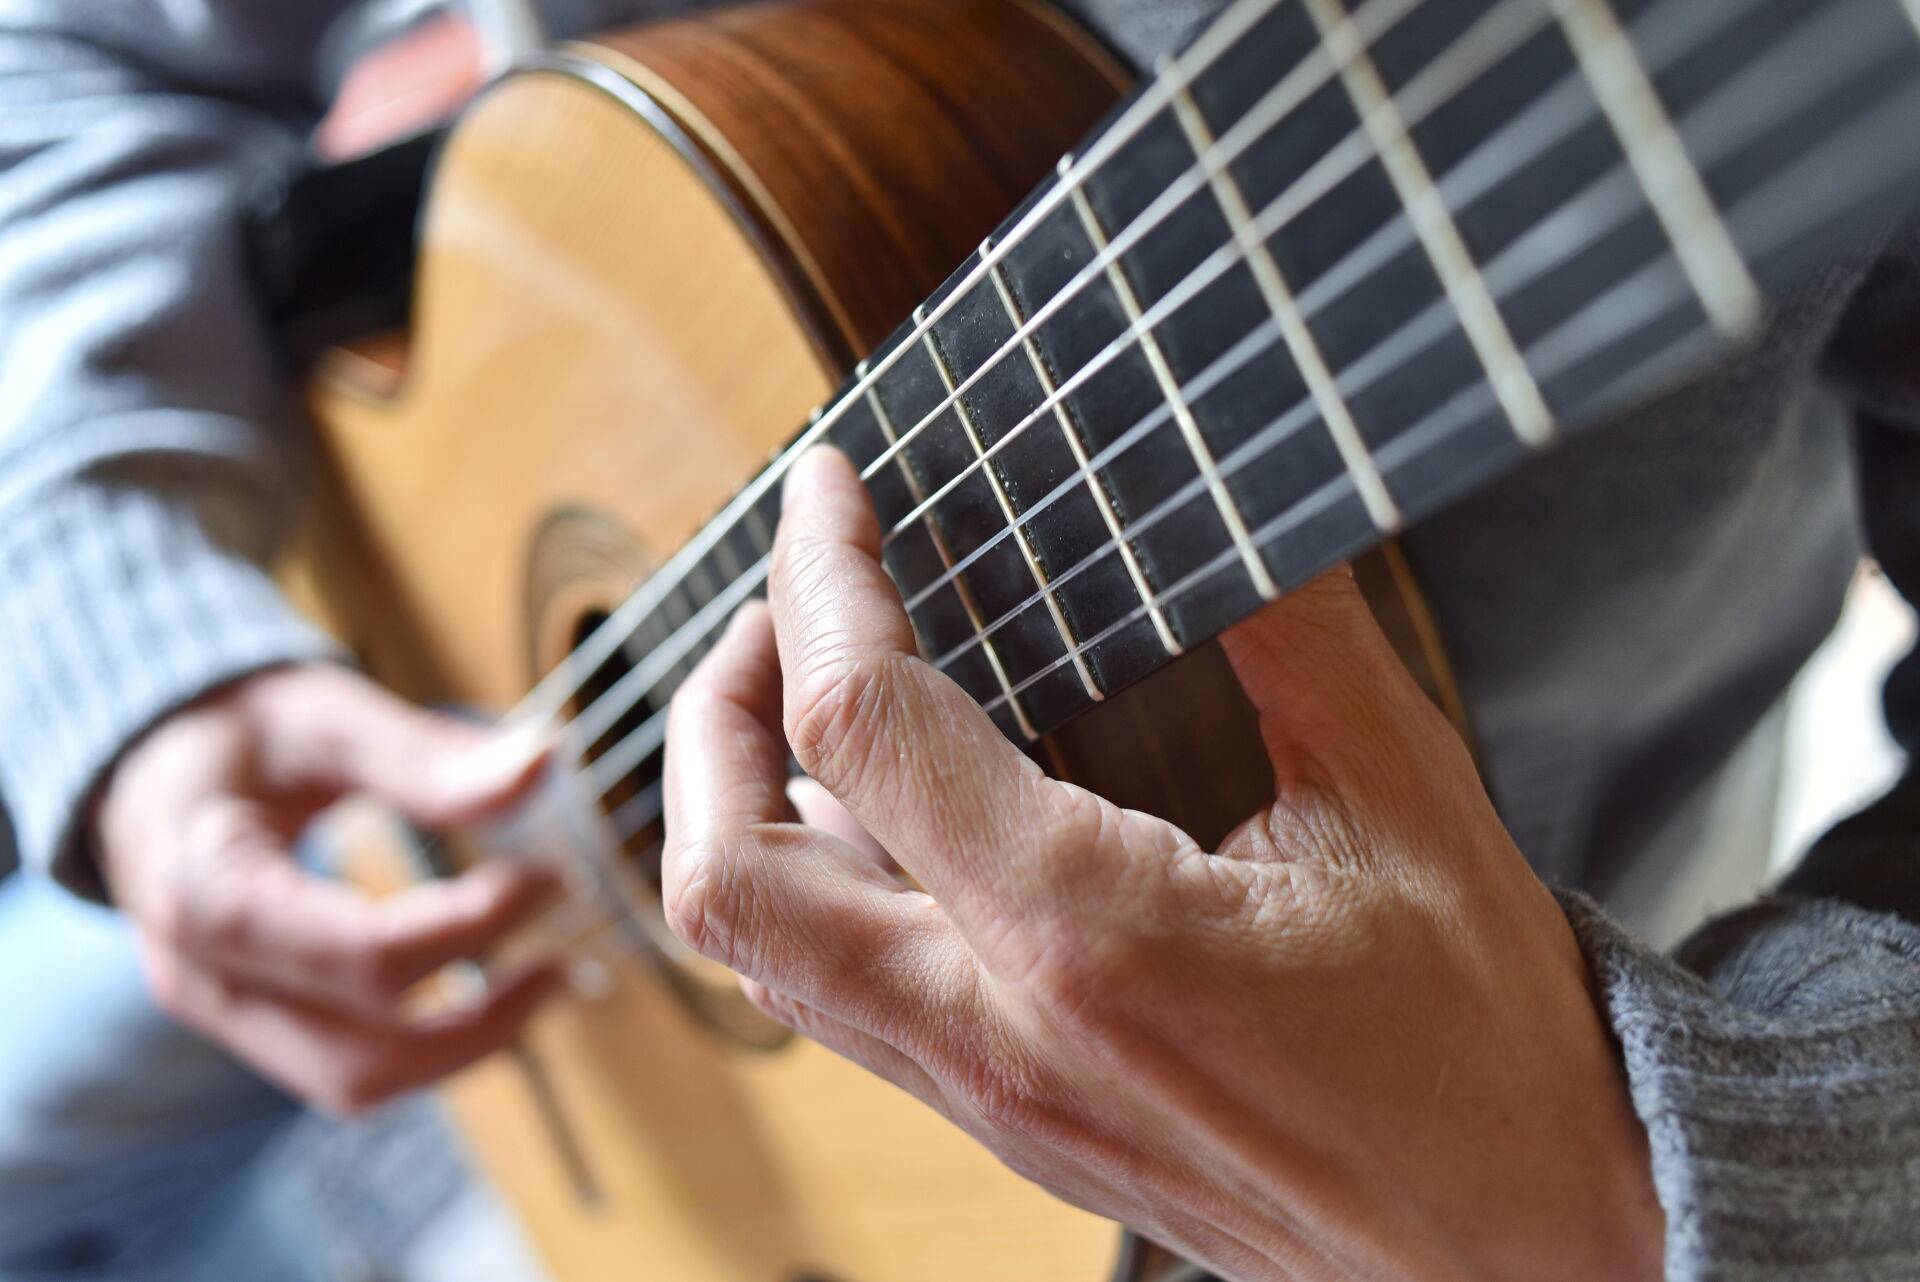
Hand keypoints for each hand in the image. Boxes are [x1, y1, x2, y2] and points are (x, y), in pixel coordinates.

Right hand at [94, 663, 561, 1114]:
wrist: (151, 762)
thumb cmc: (236, 728)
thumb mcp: (324, 715)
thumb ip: (425, 755)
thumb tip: (545, 763)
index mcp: (206, 893)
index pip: (366, 956)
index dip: (477, 928)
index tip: (555, 877)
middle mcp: (202, 980)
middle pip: (363, 1055)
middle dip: (486, 1021)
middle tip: (573, 963)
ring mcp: (222, 1015)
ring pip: (357, 1082)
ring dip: (467, 1049)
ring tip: (549, 982)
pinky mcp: (254, 1024)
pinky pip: (347, 1065)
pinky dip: (431, 1044)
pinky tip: (496, 991)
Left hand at [662, 449, 1662, 1280]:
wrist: (1530, 1254)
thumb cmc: (1490, 1052)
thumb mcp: (1408, 802)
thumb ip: (1294, 633)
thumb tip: (1224, 496)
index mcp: (1089, 935)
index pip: (860, 723)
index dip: (820, 579)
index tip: (829, 493)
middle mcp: (1001, 1033)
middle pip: (729, 875)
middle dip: (709, 717)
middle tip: (776, 617)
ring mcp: (993, 1099)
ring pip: (768, 956)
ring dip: (745, 809)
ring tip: (810, 702)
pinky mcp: (1013, 1130)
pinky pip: (845, 1005)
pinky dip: (819, 891)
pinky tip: (896, 825)